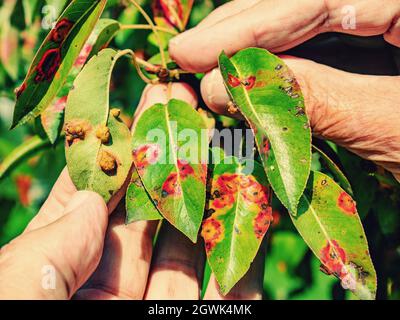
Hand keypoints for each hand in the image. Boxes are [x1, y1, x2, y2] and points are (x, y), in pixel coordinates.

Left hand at [0, 84, 263, 299]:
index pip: (87, 209)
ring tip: (226, 137)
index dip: (113, 157)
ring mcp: (162, 310)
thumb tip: (88, 197)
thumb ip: (44, 254)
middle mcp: (112, 293)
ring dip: (213, 191)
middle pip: (147, 216)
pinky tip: (257, 202)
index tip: (136, 111)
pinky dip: (249, 248)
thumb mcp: (19, 297)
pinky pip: (235, 291)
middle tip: (183, 104)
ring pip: (193, 245)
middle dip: (167, 158)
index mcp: (58, 284)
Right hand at [169, 0, 399, 180]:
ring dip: (256, 47)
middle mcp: (390, 1)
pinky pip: (323, 41)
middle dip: (242, 30)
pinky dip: (283, 62)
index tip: (191, 53)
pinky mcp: (381, 39)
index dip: (247, 26)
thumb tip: (222, 87)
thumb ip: (305, 98)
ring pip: (308, 19)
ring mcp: (385, 17)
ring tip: (211, 69)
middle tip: (189, 57)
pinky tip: (252, 78)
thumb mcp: (386, 125)